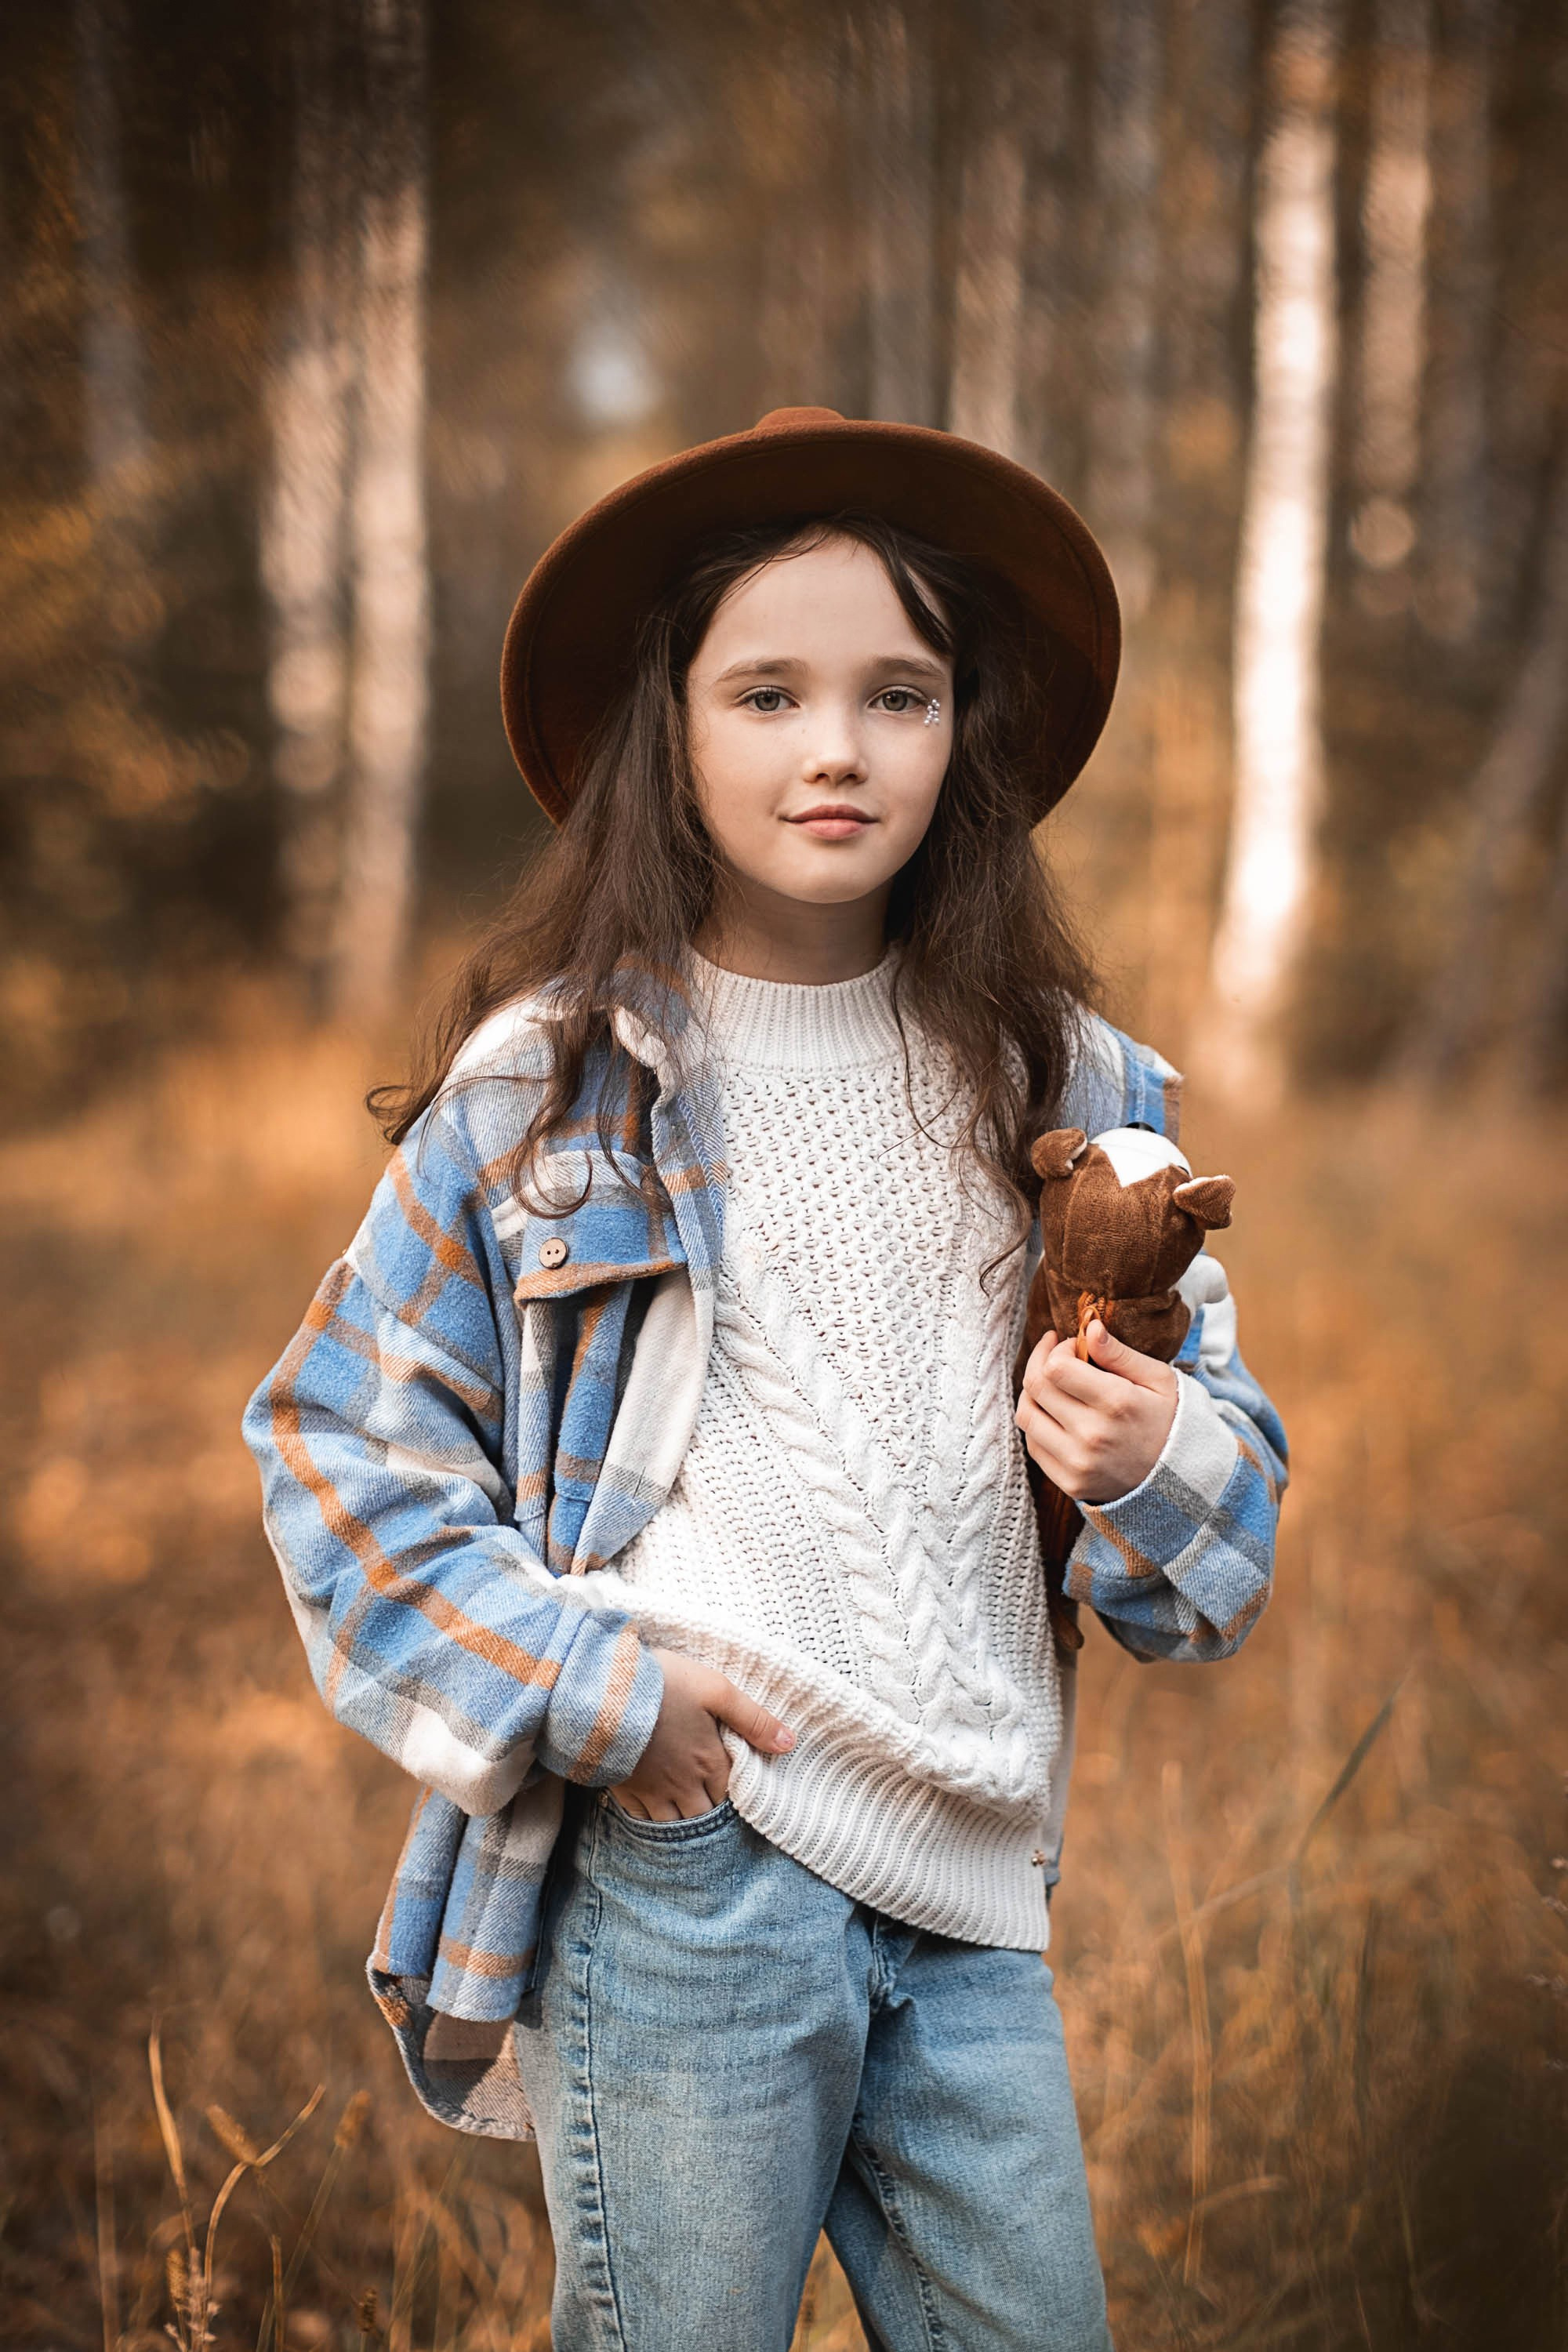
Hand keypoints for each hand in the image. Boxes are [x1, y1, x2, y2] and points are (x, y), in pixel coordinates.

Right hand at [606, 1648, 795, 1821]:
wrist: (603, 1690)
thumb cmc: (664, 1684)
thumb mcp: (717, 1690)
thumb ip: (753, 1719)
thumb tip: (789, 1744)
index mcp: (709, 1762)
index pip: (730, 1796)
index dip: (735, 1800)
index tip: (735, 1798)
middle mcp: (683, 1784)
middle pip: (704, 1817)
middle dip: (711, 1819)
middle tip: (714, 1817)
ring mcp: (651, 1791)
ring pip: (674, 1826)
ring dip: (685, 1827)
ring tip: (689, 1824)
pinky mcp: (623, 1789)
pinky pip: (642, 1821)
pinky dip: (652, 1825)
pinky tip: (656, 1819)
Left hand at [1014, 1319, 1178, 1502]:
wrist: (1178, 1479)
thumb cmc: (1168, 1419)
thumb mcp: (1158, 1380)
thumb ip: (1119, 1353)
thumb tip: (1090, 1328)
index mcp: (1116, 1403)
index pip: (1056, 1367)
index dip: (1057, 1349)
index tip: (1072, 1345)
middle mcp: (1092, 1435)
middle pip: (1037, 1387)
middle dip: (1039, 1361)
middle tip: (1053, 1354)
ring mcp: (1078, 1463)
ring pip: (1027, 1415)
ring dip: (1032, 1392)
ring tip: (1050, 1382)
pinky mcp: (1069, 1482)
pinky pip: (1033, 1444)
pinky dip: (1038, 1422)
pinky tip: (1054, 1413)